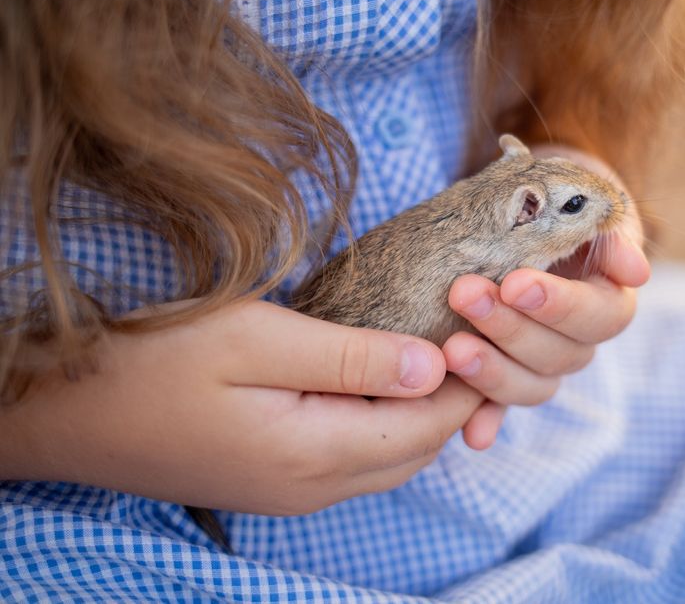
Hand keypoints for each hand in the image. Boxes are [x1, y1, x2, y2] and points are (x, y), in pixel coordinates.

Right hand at [0, 300, 482, 514]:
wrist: (64, 414)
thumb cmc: (151, 365)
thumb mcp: (253, 342)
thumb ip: (349, 358)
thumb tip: (435, 368)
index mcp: (319, 454)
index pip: (430, 423)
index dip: (470, 377)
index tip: (490, 323)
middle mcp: (317, 487)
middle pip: (418, 445)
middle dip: (458, 397)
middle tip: (473, 331)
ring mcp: (294, 491)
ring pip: (391, 454)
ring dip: (424, 410)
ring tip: (439, 350)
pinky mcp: (274, 480)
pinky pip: (357, 456)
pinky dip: (387, 420)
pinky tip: (382, 380)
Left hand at [445, 145, 649, 448]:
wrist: (524, 208)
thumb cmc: (560, 202)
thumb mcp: (590, 201)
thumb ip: (612, 232)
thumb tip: (636, 273)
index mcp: (607, 302)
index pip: (598, 317)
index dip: (559, 306)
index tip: (515, 283)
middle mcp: (578, 342)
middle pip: (559, 356)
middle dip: (510, 327)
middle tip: (464, 294)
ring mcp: (541, 366)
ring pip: (531, 387)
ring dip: (492, 372)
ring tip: (451, 347)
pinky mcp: (504, 378)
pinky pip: (499, 410)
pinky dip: (487, 423)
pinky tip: (473, 434)